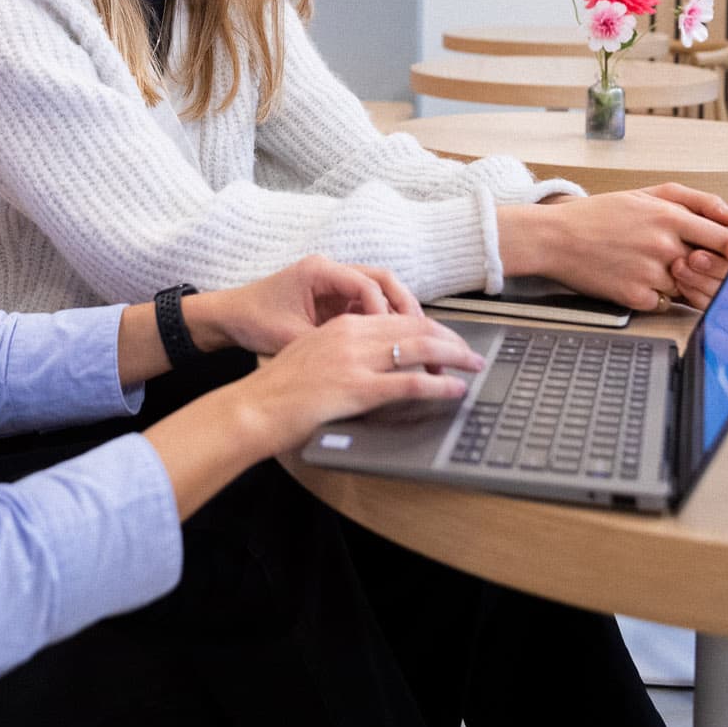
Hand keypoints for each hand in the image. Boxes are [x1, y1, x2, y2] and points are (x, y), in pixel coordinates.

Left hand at [189, 255, 421, 355]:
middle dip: (406, 307)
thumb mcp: (288, 337)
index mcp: (319, 271)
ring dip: (400, 314)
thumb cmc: (252, 320)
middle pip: (384, 281)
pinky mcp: (336, 298)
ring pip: (381, 291)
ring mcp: (335, 283)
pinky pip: (370, 305)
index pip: (367, 284)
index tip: (393, 338)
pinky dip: (384, 322)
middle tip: (425, 335)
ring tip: (419, 341)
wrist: (229, 316)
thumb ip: (324, 345)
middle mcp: (331, 271)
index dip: (384, 312)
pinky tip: (396, 344)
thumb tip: (359, 366)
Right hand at [232, 314, 485, 452]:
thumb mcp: (310, 356)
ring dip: (455, 356)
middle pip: (415, 328)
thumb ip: (341, 353)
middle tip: (472, 352)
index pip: (397, 318)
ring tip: (474, 366)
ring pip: (419, 349)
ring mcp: (355, 360)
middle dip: (451, 339)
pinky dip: (439, 385)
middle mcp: (351, 335)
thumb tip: (371, 363)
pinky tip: (455, 389)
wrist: (253, 408)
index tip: (448, 339)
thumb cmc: (276, 390)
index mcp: (340, 326)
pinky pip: (409, 383)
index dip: (430, 328)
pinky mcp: (357, 388)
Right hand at [498, 183, 727, 311]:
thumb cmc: (600, 215)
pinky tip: (637, 279)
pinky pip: (664, 303)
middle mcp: (663, 246)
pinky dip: (657, 295)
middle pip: (711, 267)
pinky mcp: (637, 297)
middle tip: (694, 263)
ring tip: (654, 266)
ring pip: (688, 287)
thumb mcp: (647, 194)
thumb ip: (696, 200)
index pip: (725, 239)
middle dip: (708, 268)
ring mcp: (651, 274)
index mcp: (669, 217)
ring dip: (681, 282)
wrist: (555, 238)